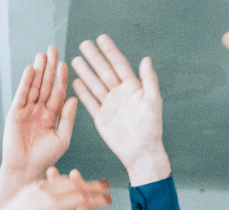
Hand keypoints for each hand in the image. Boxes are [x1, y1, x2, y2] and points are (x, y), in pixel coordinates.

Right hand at [2, 46, 76, 176]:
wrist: (26, 168)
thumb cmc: (46, 157)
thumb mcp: (62, 138)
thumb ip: (68, 119)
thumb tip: (74, 98)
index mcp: (52, 116)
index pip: (58, 93)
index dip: (61, 79)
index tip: (66, 64)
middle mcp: (39, 110)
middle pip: (46, 85)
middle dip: (50, 68)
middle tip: (53, 49)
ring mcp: (27, 110)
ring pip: (34, 86)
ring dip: (38, 70)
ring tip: (42, 54)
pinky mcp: (15, 112)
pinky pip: (22, 94)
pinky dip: (26, 82)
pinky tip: (31, 70)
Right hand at [71, 36, 169, 185]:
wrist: (141, 151)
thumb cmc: (151, 128)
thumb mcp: (153, 101)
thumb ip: (149, 79)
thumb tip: (146, 59)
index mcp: (132, 87)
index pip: (119, 64)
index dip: (110, 51)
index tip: (101, 38)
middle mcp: (119, 94)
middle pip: (104, 71)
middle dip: (94, 57)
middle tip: (84, 44)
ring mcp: (109, 105)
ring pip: (95, 84)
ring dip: (85, 72)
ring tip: (75, 59)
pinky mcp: (101, 118)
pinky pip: (90, 102)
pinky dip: (83, 93)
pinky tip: (75, 82)